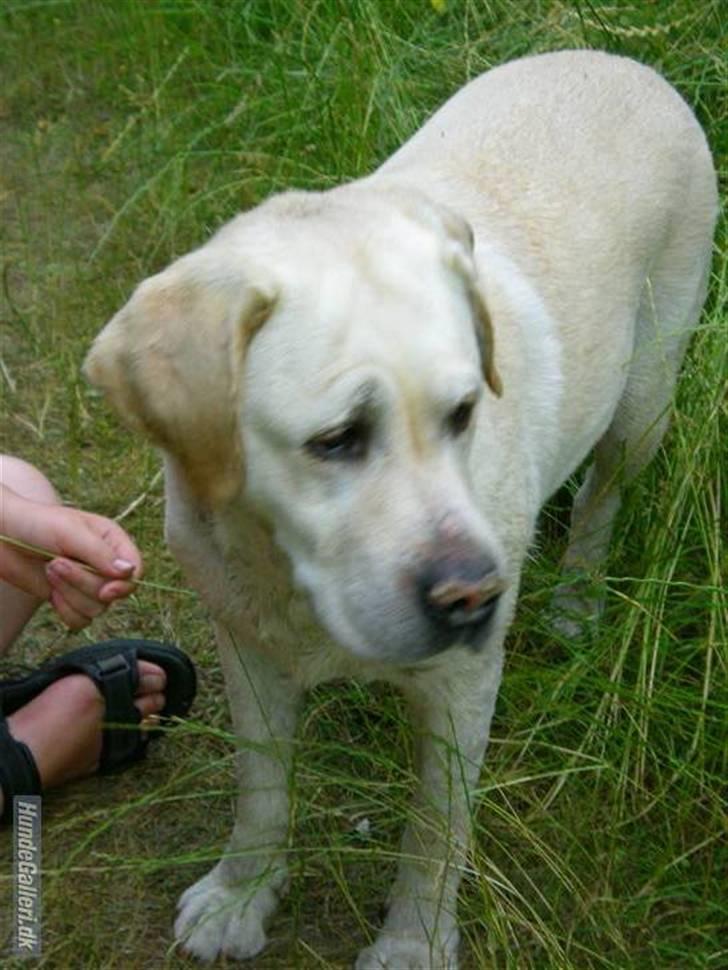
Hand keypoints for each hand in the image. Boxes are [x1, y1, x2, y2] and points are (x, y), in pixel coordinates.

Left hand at [0, 485, 142, 629]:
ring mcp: (87, 583)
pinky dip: (65, 611)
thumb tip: (129, 573)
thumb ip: (101, 554)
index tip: (105, 590)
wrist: (1, 535)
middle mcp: (104, 564)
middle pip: (113, 593)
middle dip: (82, 583)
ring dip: (69, 594)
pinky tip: (50, 593)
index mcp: (112, 541)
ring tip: (50, 569)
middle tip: (56, 563)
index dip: (124, 585)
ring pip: (97, 609)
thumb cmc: (36, 523)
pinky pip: (81, 621)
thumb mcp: (71, 532)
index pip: (135, 570)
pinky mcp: (69, 599)